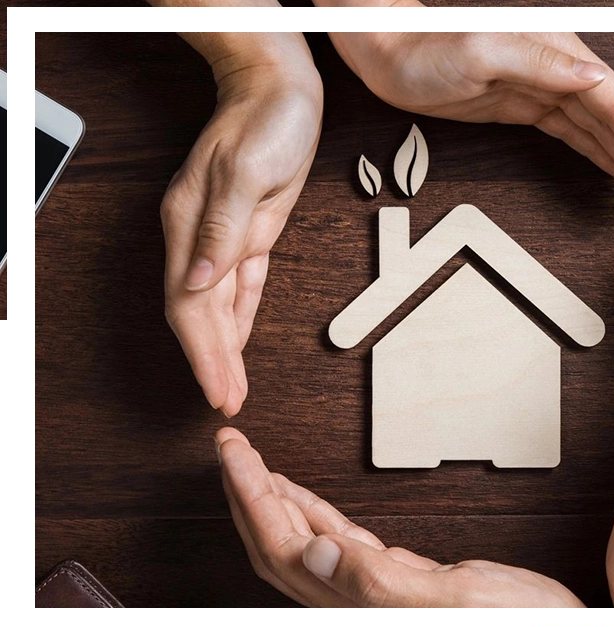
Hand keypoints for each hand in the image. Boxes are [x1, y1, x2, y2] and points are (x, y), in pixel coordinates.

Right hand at [161, 33, 322, 415]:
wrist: (280, 91)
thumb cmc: (265, 122)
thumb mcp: (246, 172)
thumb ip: (223, 230)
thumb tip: (198, 281)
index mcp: (189, 225)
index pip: (190, 305)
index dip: (203, 353)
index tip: (217, 390)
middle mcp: (200, 236)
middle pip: (200, 314)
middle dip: (213, 363)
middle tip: (227, 404)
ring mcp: (225, 236)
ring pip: (219, 306)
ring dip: (225, 348)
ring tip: (232, 387)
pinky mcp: (252, 232)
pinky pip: (242, 285)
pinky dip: (240, 317)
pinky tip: (240, 341)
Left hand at [216, 427, 584, 606]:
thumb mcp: (451, 598)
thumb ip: (377, 580)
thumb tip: (310, 556)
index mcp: (358, 603)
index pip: (284, 548)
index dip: (252, 499)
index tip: (235, 457)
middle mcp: (355, 600)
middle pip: (281, 544)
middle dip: (249, 494)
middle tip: (231, 449)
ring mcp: (373, 590)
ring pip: (304, 543)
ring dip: (275, 501)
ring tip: (253, 466)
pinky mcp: (396, 578)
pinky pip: (338, 542)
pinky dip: (315, 514)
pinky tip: (306, 499)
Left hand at [327, 28, 613, 201]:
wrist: (384, 49)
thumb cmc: (423, 47)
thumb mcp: (482, 50)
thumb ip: (542, 62)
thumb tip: (594, 76)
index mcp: (555, 53)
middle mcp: (555, 68)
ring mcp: (539, 88)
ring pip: (597, 126)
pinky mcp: (522, 104)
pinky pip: (571, 131)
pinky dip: (596, 150)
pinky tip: (611, 165)